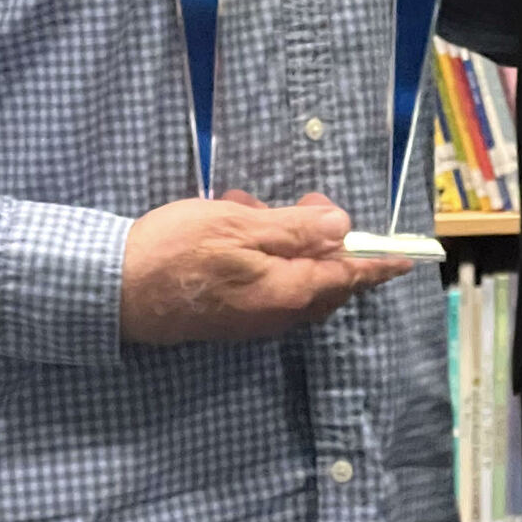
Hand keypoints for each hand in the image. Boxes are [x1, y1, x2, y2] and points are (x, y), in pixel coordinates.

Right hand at [119, 191, 411, 344]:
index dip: (377, 264)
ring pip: (293, 277)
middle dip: (322, 238)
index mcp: (288, 291)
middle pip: (324, 279)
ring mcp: (252, 319)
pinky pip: (266, 282)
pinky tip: (232, 222)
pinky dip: (261, 252)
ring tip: (247, 203)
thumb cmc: (178, 251)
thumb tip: (343, 228)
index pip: (348, 276)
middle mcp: (277, 313)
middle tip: (303, 202)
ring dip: (284, 239)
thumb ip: (296, 229)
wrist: (115, 290)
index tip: (405, 259)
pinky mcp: (229, 316)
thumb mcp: (241, 225)